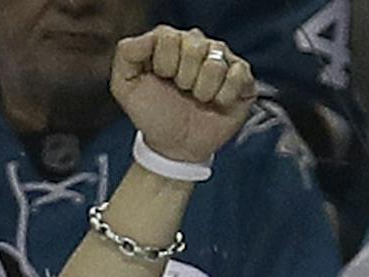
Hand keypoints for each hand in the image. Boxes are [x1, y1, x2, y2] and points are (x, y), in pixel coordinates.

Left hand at [110, 27, 258, 165]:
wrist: (176, 147)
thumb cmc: (154, 115)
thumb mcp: (125, 85)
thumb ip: (127, 53)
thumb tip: (149, 37)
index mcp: (170, 41)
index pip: (169, 37)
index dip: (164, 65)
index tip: (163, 81)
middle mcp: (198, 44)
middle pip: (195, 47)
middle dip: (185, 79)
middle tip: (183, 93)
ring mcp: (222, 60)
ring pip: (215, 63)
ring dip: (204, 90)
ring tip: (199, 100)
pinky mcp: (242, 79)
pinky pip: (240, 75)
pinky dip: (226, 94)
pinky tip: (217, 103)